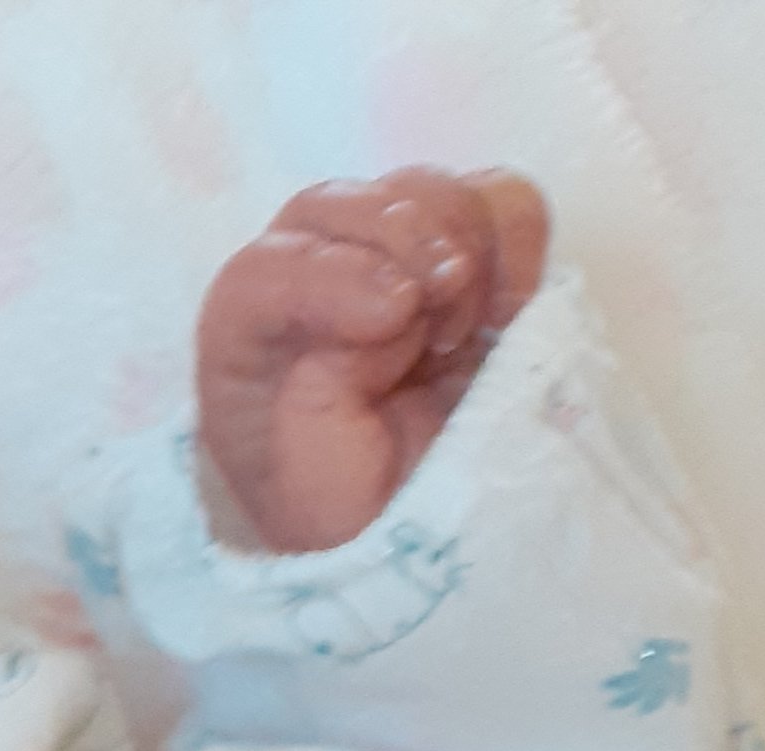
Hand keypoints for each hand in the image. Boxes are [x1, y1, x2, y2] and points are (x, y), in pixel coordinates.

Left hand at [197, 169, 550, 552]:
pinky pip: (495, 199)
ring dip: (459, 246)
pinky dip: (515, 239)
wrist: (445, 545)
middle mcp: (305, 296)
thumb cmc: (367, 535)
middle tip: (445, 324)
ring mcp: (387, 268)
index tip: (397, 314)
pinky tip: (508, 311)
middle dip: (401, 249)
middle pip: (335, 208)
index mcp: (249, 358)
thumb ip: (314, 408)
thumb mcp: (320, 501)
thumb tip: (377, 304)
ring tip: (466, 334)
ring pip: (416, 191)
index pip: (260, 276)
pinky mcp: (462, 262)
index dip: (327, 276)